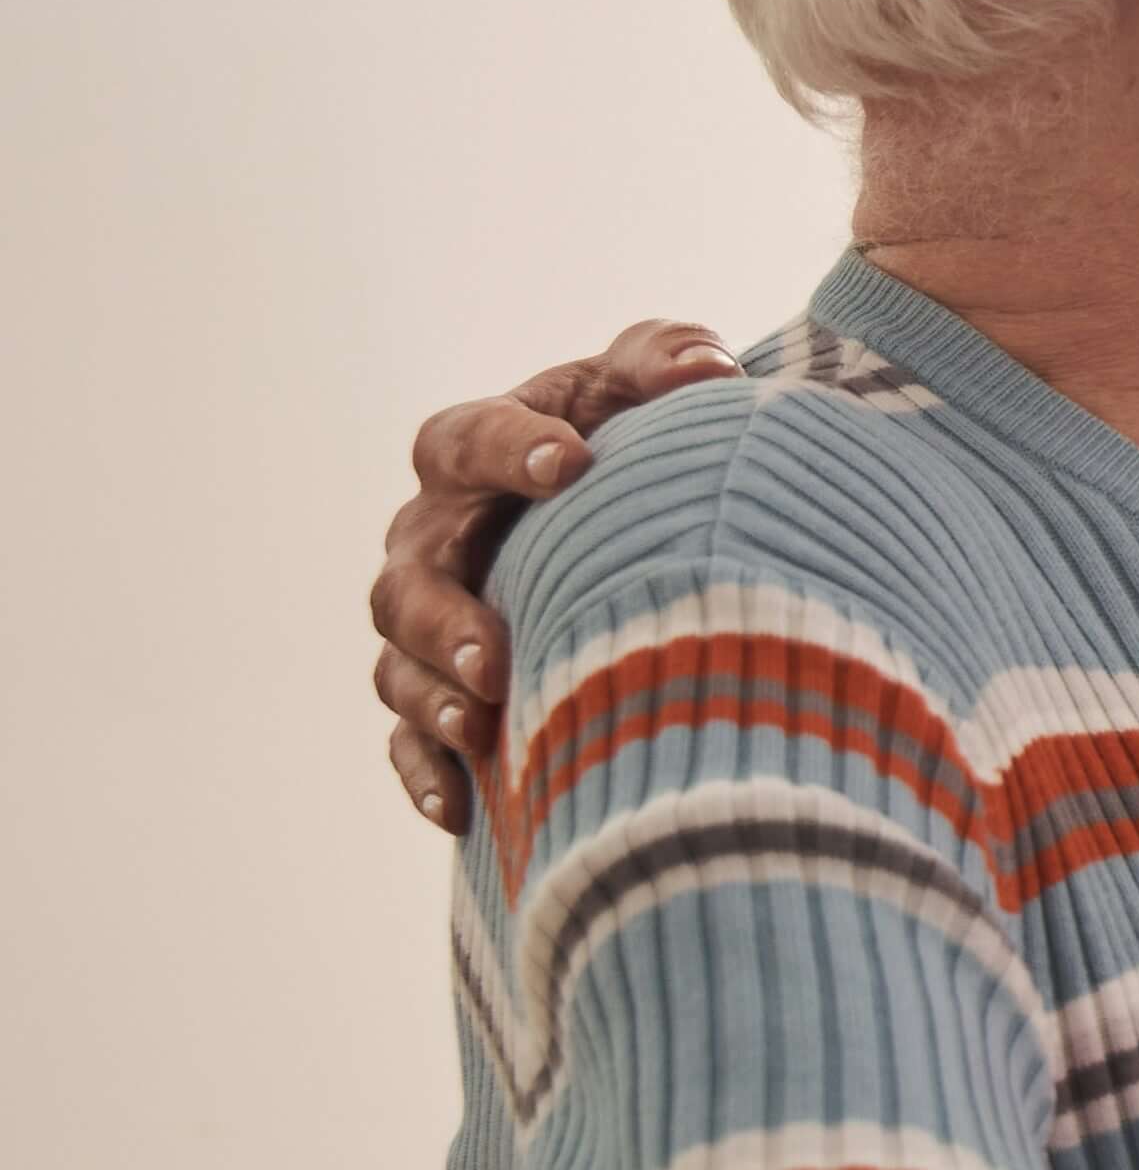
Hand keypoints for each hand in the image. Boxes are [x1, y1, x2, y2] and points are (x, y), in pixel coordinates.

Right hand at [369, 317, 733, 829]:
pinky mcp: (443, 694)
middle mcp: (434, 537)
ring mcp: (430, 622)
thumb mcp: (649, 384)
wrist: (636, 510)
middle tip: (498, 654)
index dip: (508, 450)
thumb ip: (669, 358)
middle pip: (410, 578)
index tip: (570, 463)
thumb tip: (709, 370)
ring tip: (483, 726)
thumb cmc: (636, 436)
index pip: (466, 441)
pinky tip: (466, 811)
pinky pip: (410, 743)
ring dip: (433, 700)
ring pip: (399, 666)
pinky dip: (429, 774)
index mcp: (476, 449)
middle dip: (448, 619)